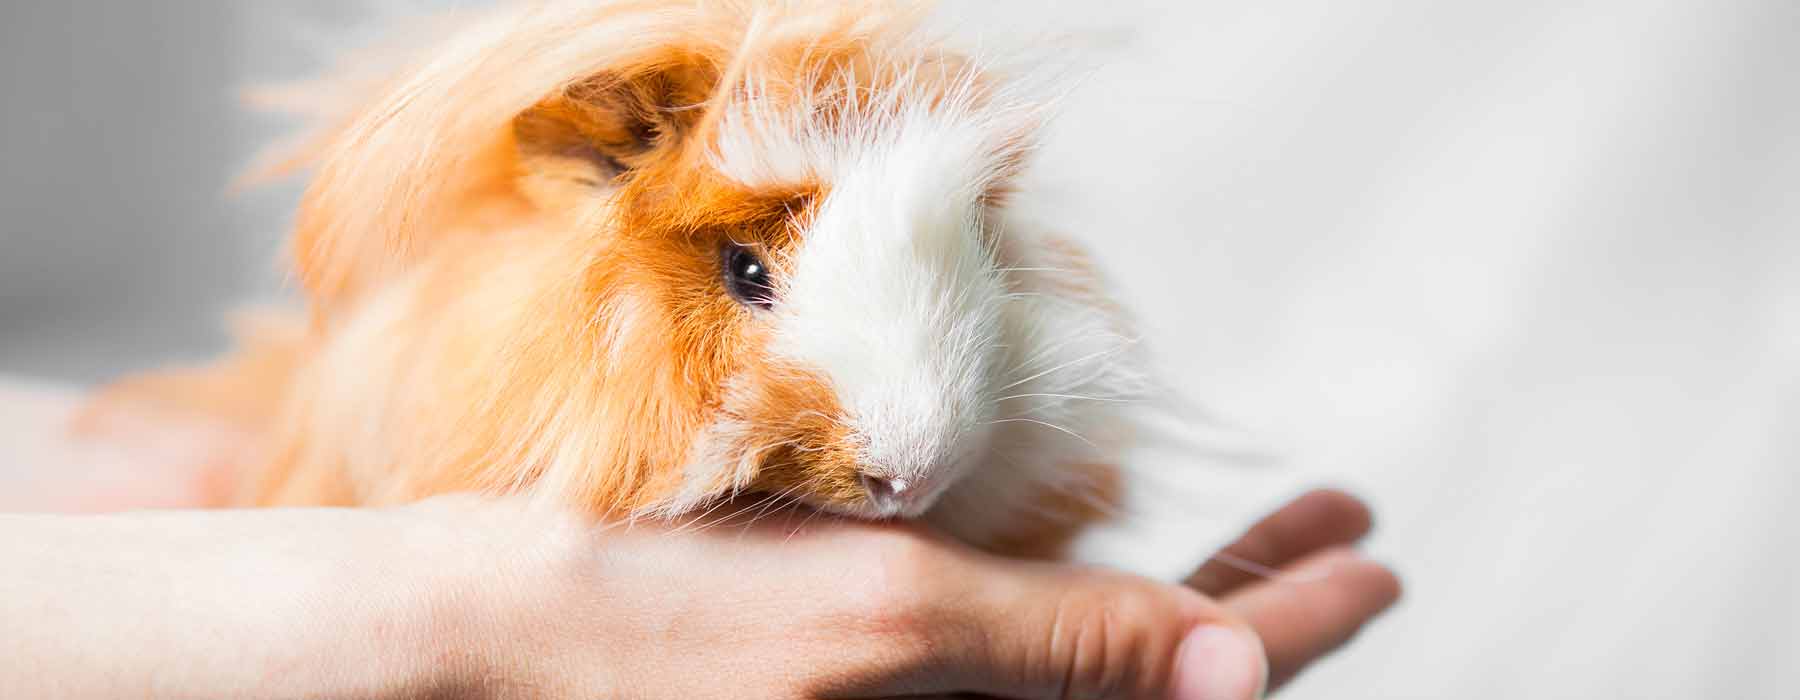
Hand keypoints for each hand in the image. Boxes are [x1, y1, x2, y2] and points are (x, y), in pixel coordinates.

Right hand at [427, 490, 1396, 698]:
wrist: (478, 633)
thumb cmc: (656, 631)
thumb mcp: (881, 629)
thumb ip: (1060, 646)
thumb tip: (1235, 669)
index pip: (1185, 689)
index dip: (1293, 622)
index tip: (1374, 559)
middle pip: (1155, 675)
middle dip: (1260, 599)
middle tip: (1345, 527)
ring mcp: (916, 698)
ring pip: (1095, 652)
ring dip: (1190, 584)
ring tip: (1278, 525)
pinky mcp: (866, 661)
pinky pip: (1016, 636)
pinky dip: (1090, 590)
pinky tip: (1124, 549)